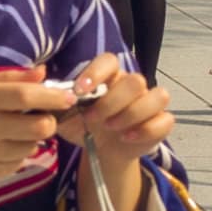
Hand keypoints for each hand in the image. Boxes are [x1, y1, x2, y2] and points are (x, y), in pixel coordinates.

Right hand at [0, 67, 84, 210]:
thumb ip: (7, 79)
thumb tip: (42, 73)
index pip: (26, 98)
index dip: (52, 97)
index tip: (68, 97)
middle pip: (38, 127)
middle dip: (48, 121)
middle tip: (40, 117)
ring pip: (30, 147)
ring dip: (31, 138)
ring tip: (13, 131)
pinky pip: (16, 164)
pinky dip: (17, 154)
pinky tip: (0, 146)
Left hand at [53, 52, 175, 210]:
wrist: (101, 150)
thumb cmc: (83, 126)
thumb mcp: (65, 117)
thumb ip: (56, 105)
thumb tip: (45, 94)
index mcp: (109, 76)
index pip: (109, 60)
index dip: (96, 73)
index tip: (80, 91)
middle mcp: (132, 85)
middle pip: (135, 80)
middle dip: (112, 101)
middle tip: (94, 118)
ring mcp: (150, 102)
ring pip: (157, 95)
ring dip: (131, 114)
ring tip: (112, 129)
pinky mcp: (162, 122)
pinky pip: (166, 119)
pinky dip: (147, 130)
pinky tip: (127, 138)